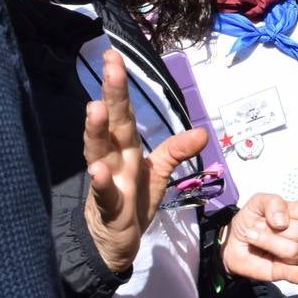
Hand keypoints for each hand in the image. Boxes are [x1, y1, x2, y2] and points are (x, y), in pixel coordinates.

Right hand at [83, 50, 208, 273]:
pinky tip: (98, 170)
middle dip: (111, 93)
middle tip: (110, 63)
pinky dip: (101, 182)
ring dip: (96, 131)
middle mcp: (113, 158)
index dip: (119, 86)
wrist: (115, 242)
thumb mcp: (159, 174)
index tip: (114, 55)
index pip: (123, 112)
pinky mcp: (107, 207)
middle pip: (112, 122)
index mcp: (126, 148)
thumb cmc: (133, 202)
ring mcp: (107, 181)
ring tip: (95, 107)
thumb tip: (202, 131)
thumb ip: (176, 151)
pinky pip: (104, 193)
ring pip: (99, 152)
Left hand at [222, 195, 297, 286]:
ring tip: (253, 238)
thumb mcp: (258, 202)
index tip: (275, 216)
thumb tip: (282, 221)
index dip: (295, 211)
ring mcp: (296, 254)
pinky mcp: (284, 270)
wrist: (231, 241)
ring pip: (295, 251)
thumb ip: (273, 203)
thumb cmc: (250, 220)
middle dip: (278, 230)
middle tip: (257, 227)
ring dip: (270, 243)